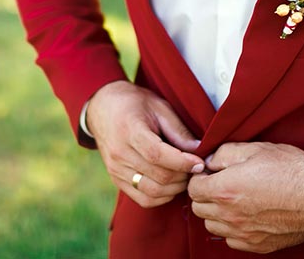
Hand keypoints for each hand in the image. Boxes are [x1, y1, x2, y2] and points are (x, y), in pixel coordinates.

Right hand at [85, 80, 204, 207]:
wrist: (103, 108)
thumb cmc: (134, 104)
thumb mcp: (158, 107)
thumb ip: (178, 130)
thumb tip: (200, 150)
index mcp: (129, 130)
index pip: (157, 155)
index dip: (182, 162)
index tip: (200, 163)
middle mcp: (119, 153)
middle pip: (158, 176)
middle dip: (183, 176)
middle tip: (196, 169)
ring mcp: (116, 169)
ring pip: (152, 192)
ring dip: (175, 189)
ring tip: (185, 176)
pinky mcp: (116, 180)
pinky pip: (143, 199)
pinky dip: (162, 197)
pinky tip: (170, 185)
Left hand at [187, 142, 303, 253]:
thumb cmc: (290, 169)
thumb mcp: (254, 148)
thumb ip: (224, 154)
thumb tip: (211, 161)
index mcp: (225, 190)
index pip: (193, 188)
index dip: (200, 178)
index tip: (210, 174)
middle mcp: (230, 215)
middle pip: (199, 209)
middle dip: (205, 195)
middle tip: (220, 185)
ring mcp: (243, 232)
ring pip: (213, 227)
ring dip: (216, 214)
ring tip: (233, 201)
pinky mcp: (257, 244)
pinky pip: (231, 240)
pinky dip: (233, 230)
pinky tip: (244, 216)